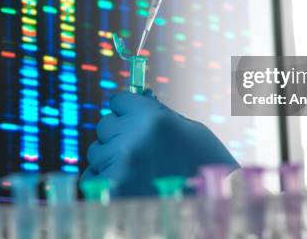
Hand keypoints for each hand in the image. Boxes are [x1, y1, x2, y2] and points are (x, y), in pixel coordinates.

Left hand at [81, 91, 238, 196]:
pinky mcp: (109, 194)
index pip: (117, 101)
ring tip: (139, 171)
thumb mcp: (187, 130)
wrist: (215, 206)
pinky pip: (91, 178)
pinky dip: (104, 181)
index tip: (133, 119)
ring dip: (111, 159)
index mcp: (152, 118)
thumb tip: (130, 102)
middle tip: (141, 150)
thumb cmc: (205, 164)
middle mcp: (131, 139)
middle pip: (104, 125)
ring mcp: (119, 167)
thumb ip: (156, 114)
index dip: (127, 111)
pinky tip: (128, 185)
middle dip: (119, 135)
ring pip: (96, 152)